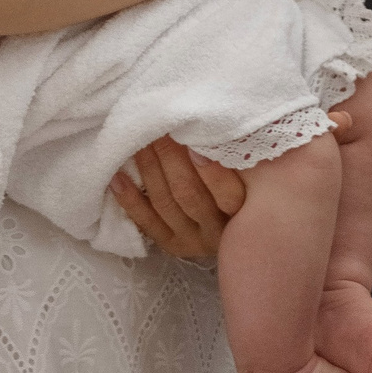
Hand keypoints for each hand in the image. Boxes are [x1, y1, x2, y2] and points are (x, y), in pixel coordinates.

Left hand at [110, 137, 246, 260]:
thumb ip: (239, 156)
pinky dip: (129, 199)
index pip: (228, 195)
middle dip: (168, 157)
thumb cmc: (248, 189)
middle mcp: (220, 231)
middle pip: (189, 194)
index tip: (191, 141)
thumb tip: (221, 127)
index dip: (209, 170)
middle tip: (156, 128)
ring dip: (148, 168)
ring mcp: (194, 241)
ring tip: (136, 140)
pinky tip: (116, 176)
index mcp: (246, 213)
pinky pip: (147, 222)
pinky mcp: (174, 245)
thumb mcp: (255, 177)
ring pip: (165, 203)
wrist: (244, 235)